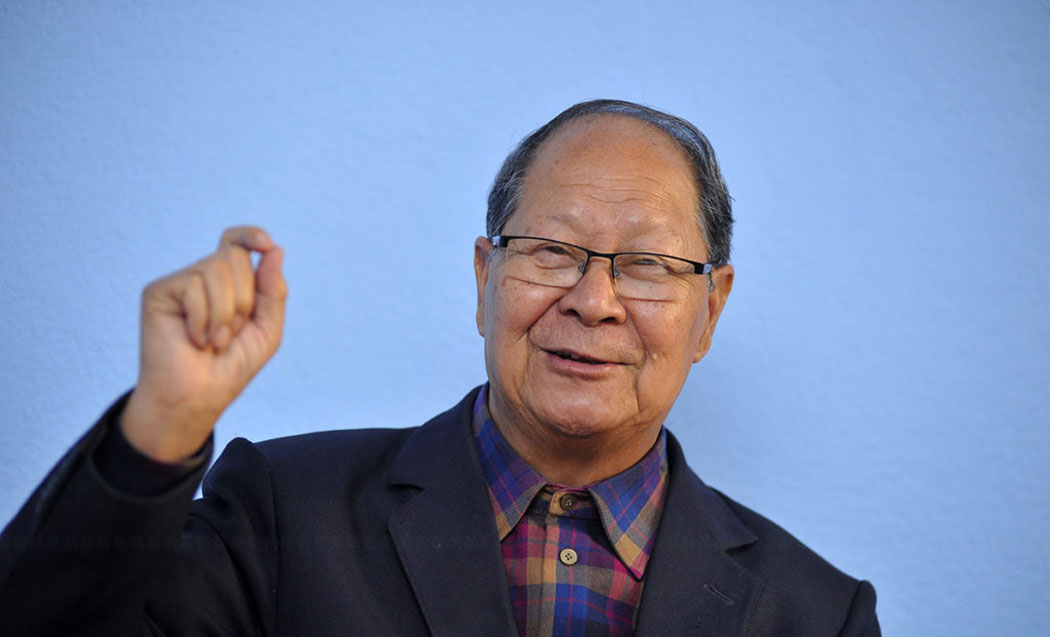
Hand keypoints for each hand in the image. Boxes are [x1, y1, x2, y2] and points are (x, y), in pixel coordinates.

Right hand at [120, 226, 286, 461]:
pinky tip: (195, 340)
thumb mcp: (266, 329)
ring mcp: (179, 282)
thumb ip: (273, 290)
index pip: (236, 243)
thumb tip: (274, 250)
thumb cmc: (230, 367)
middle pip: (234, 256)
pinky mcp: (158, 291)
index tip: (266, 243)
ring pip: (216, 268)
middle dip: (244, 298)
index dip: (251, 235)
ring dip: (225, 313)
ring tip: (214, 341)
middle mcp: (201, 277)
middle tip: (231, 333)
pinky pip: (193, 285)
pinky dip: (204, 318)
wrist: (199, 397)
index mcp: (228, 283)